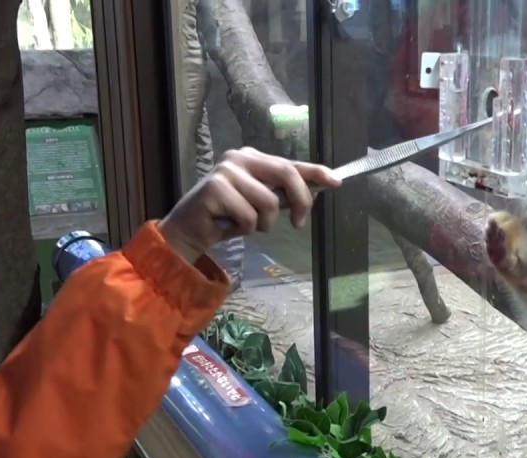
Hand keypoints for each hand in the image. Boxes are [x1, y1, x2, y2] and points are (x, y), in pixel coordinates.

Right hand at [157, 148, 340, 261]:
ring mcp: (227, 171)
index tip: (336, 182)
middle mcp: (240, 158)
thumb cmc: (227, 216)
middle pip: (286, 174)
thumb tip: (318, 190)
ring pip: (268, 203)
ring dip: (263, 224)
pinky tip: (228, 225)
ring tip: (245, 224)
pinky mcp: (215, 188)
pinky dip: (244, 229)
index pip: (290, 162)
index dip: (316, 172)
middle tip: (298, 223)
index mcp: (253, 158)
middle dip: (300, 201)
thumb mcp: (259, 203)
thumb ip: (282, 194)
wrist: (189, 230)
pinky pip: (248, 216)